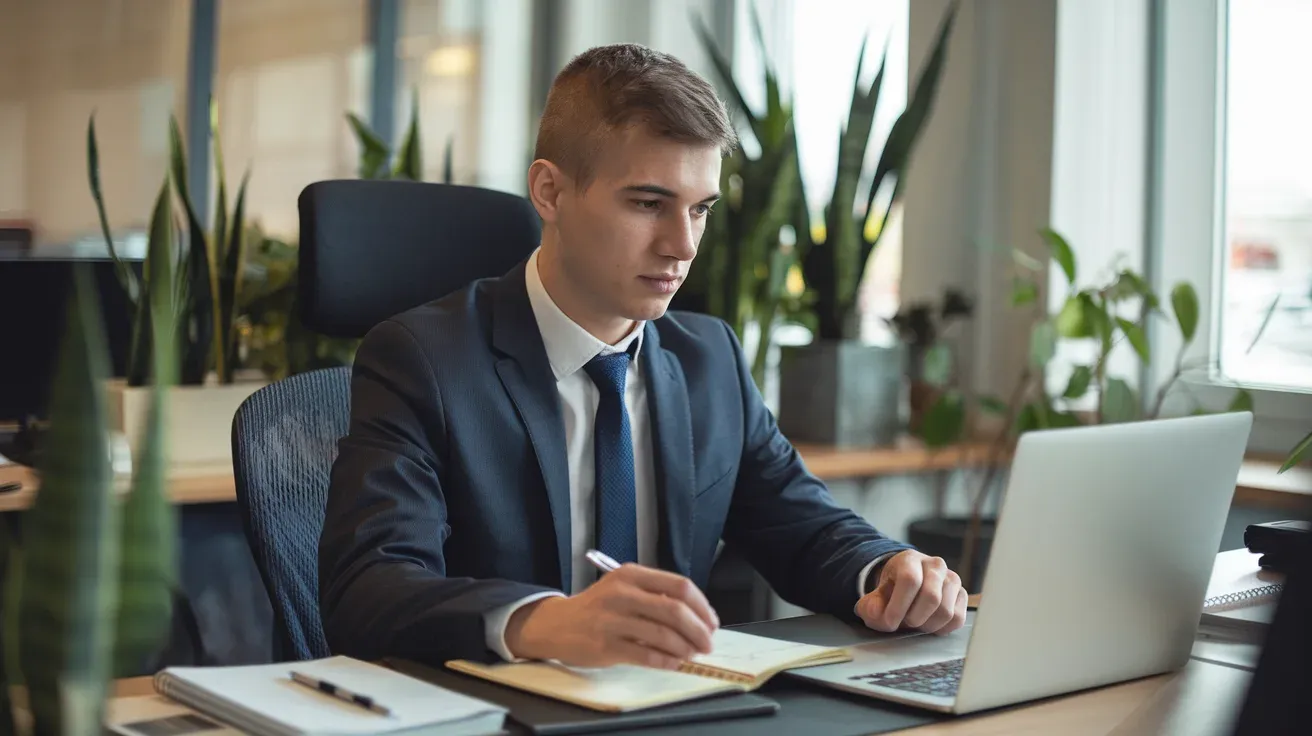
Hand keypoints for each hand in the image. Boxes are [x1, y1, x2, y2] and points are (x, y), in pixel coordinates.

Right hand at [503, 563, 719, 669]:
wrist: (557, 624)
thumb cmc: (598, 607)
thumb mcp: (624, 588)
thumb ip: (655, 595)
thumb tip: (696, 617)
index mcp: (631, 574)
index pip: (679, 586)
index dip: (702, 606)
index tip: (711, 622)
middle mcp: (622, 593)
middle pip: (674, 610)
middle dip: (698, 630)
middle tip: (707, 643)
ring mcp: (612, 619)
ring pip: (662, 634)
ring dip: (684, 648)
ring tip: (691, 654)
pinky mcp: (605, 645)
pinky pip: (645, 655)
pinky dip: (666, 661)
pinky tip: (673, 663)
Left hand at [856, 550, 966, 635]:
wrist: (910, 582)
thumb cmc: (893, 589)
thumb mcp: (876, 595)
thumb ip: (871, 606)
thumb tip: (877, 615)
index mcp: (910, 559)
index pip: (910, 580)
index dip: (898, 606)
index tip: (889, 623)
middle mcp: (935, 565)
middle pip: (931, 597)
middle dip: (914, 618)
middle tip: (904, 624)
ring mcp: (952, 579)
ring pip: (946, 611)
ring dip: (927, 625)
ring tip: (915, 623)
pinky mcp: (962, 595)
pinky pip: (958, 619)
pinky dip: (942, 628)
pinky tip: (929, 625)